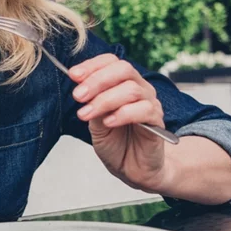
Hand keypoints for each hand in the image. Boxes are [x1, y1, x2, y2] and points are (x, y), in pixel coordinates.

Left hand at [69, 54, 167, 191]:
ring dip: (104, 100)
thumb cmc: (116, 143)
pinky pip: (144, 109)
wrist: (132, 168)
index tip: (73, 75)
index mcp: (123, 83)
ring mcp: (150, 103)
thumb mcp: (95, 122)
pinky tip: (109, 122)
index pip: (112, 62)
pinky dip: (123, 114)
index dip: (92, 65)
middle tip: (78, 96)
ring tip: (87, 114)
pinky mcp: (157, 121)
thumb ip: (92, 103)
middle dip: (97, 81)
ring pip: (131, 89)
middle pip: (123, 70)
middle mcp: (140, 89)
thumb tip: (80, 87)